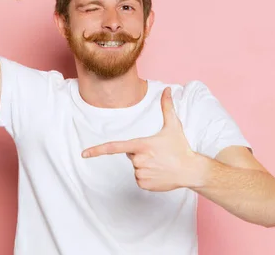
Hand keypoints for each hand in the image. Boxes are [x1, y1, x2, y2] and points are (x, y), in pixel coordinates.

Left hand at [81, 87, 204, 191]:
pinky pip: (139, 179)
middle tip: (157, 153)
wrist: (190, 170)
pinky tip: (159, 173)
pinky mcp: (144, 184)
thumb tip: (167, 89)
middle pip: (131, 155)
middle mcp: (139, 160)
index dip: (98, 150)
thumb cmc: (180, 147)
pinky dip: (147, 176)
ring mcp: (141, 173)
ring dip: (145, 165)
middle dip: (141, 153)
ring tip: (160, 163)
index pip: (115, 147)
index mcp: (142, 145)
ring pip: (135, 167)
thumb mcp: (173, 126)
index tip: (84, 154)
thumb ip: (167, 106)